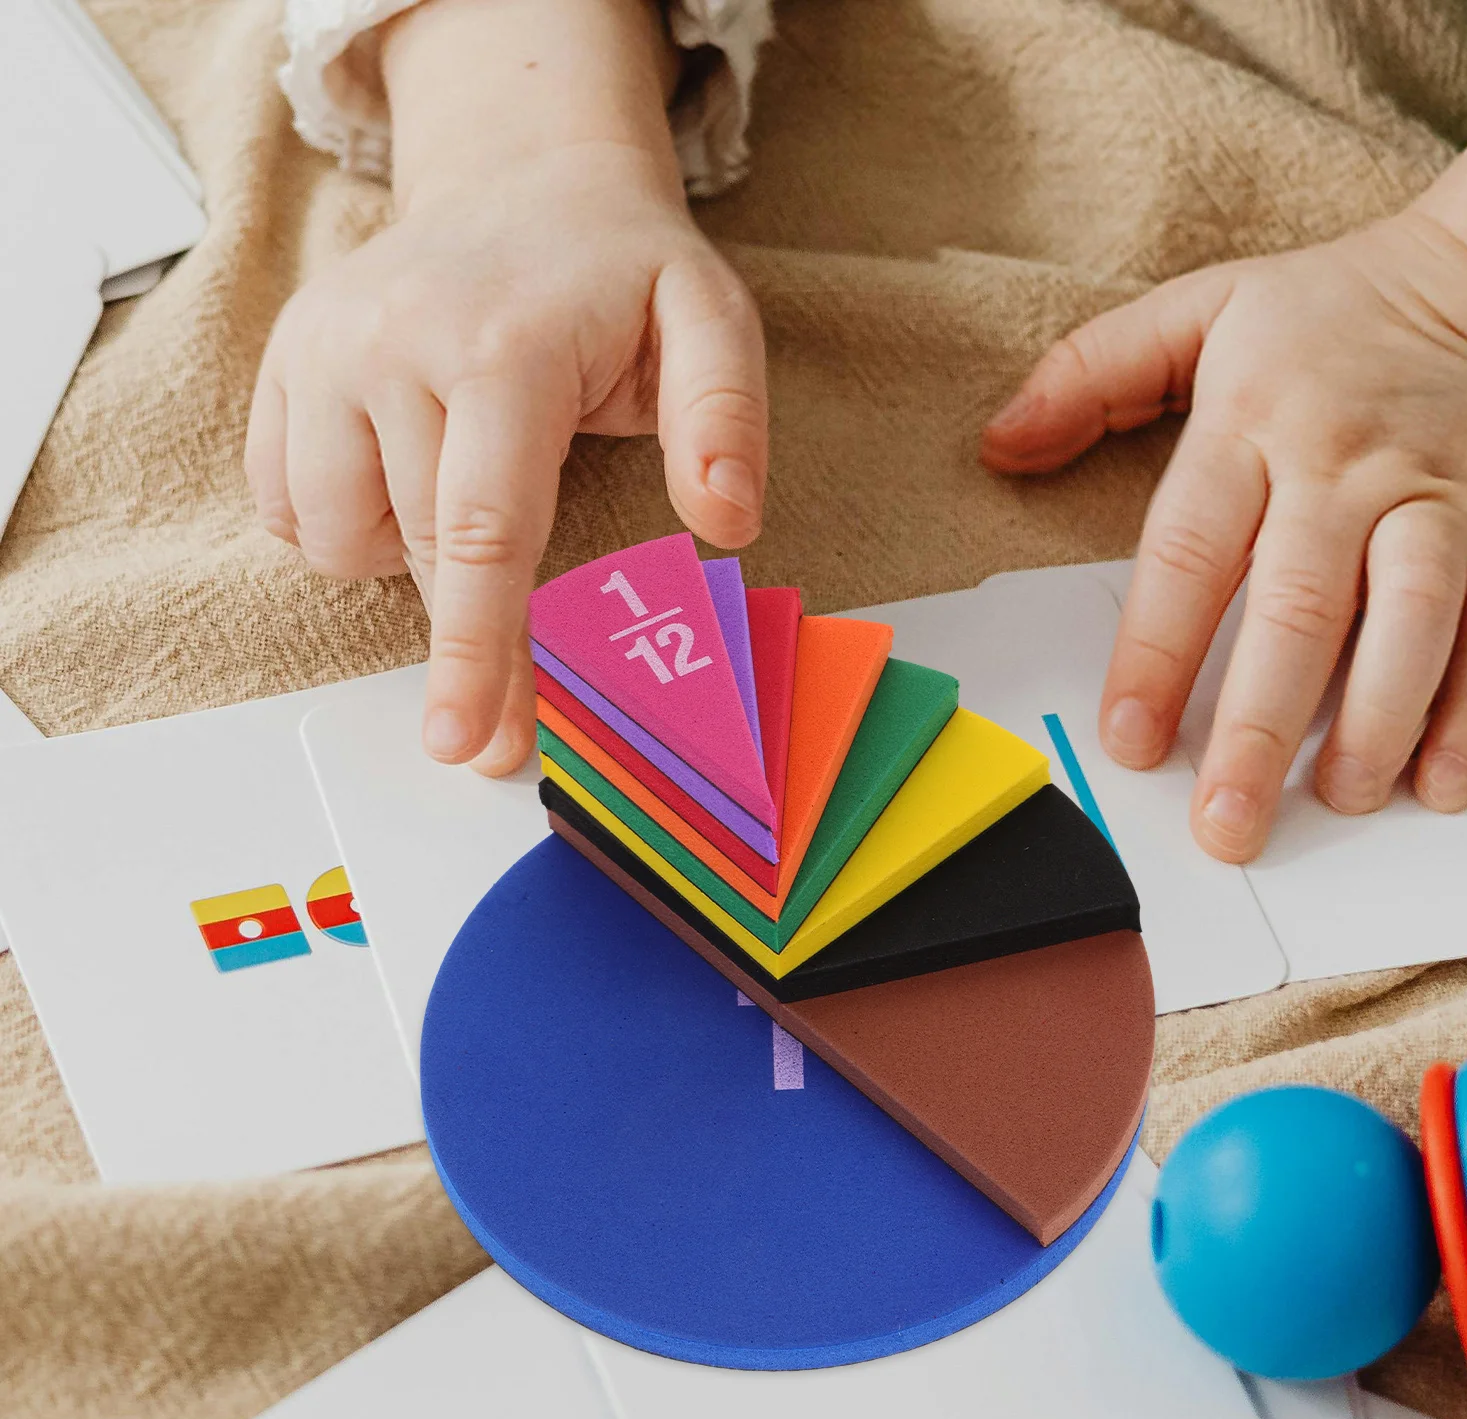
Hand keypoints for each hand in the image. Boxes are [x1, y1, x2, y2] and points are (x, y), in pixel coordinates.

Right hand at [245, 0, 765, 774]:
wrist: (522, 175)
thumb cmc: (619, 271)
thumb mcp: (709, 321)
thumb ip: (725, 420)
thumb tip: (728, 524)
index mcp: (504, 351)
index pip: (485, 531)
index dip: (478, 650)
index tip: (467, 740)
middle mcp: (393, 345)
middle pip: (418, 552)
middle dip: (462, 641)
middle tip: (497, 693)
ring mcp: (322, 349)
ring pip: (337, 540)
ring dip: (400, 554)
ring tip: (467, 486)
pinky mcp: (282, 359)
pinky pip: (283, 503)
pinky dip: (341, 519)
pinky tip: (403, 471)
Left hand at [983, 79, 1466, 862]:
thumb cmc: (1336, 313)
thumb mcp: (1201, 310)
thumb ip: (1091, 372)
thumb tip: (1001, 443)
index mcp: (1255, 422)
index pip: (1192, 553)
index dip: (1157, 655)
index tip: (1130, 741)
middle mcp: (1347, 467)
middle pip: (1298, 608)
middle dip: (1259, 728)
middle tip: (1225, 821)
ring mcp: (1440, 499)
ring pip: (1411, 619)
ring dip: (1375, 723)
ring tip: (1340, 801)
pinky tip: (1441, 780)